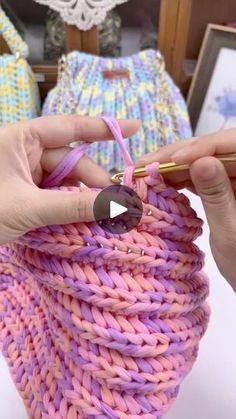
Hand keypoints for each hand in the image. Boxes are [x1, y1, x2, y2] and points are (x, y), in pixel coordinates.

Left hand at [0, 115, 138, 244]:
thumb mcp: (28, 208)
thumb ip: (74, 206)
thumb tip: (117, 206)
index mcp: (20, 139)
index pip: (69, 128)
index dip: (103, 128)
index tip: (135, 129)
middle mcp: (24, 152)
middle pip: (71, 163)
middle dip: (93, 184)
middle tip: (117, 208)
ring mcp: (23, 173)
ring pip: (64, 183)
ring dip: (81, 200)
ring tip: (102, 220)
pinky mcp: (22, 193)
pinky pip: (53, 197)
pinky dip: (67, 209)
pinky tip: (81, 223)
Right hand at [137, 129, 235, 290]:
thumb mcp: (230, 231)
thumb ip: (216, 194)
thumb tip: (200, 160)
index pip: (233, 145)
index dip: (203, 147)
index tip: (173, 161)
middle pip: (216, 149)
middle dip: (181, 154)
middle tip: (146, 164)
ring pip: (205, 160)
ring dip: (176, 165)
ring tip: (147, 172)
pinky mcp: (227, 188)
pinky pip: (203, 175)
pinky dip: (182, 178)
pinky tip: (162, 182)